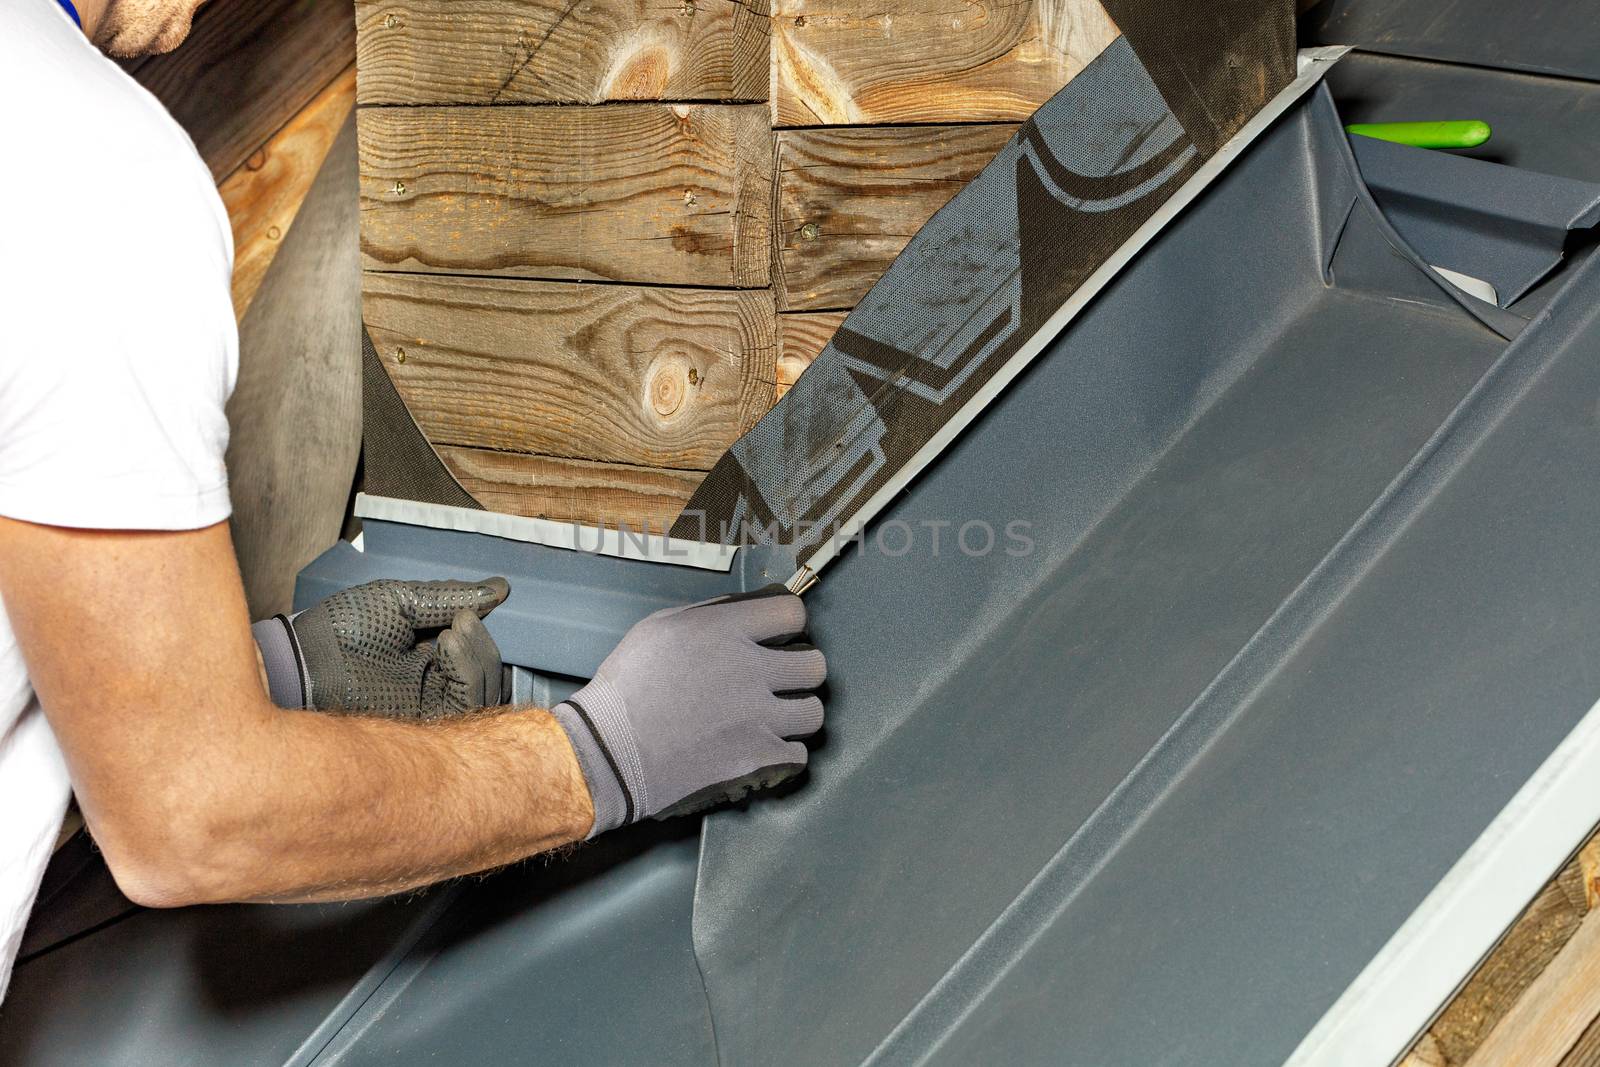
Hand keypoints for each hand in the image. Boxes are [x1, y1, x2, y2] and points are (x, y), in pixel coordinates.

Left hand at [253, 578, 508, 716]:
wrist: (310, 660)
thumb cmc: (345, 626)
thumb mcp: (403, 599)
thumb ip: (450, 596)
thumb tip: (500, 588)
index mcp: (431, 647)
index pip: (477, 642)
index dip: (487, 624)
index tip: (486, 600)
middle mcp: (437, 675)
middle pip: (489, 667)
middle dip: (484, 639)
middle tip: (465, 618)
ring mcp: (435, 699)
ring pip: (486, 686)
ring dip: (478, 653)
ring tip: (454, 629)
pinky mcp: (431, 720)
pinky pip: (469, 701)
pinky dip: (468, 670)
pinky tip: (448, 645)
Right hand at [552, 586, 825, 836]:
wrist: (610, 752)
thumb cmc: (626, 687)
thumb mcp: (656, 629)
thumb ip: (705, 615)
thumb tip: (741, 611)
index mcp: (725, 631)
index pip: (792, 612)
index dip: (789, 622)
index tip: (781, 635)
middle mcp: (751, 670)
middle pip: (815, 665)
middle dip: (800, 671)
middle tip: (781, 681)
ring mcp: (759, 717)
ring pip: (813, 712)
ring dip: (797, 714)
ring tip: (776, 717)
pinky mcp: (759, 757)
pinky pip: (799, 754)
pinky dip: (785, 753)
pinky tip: (765, 747)